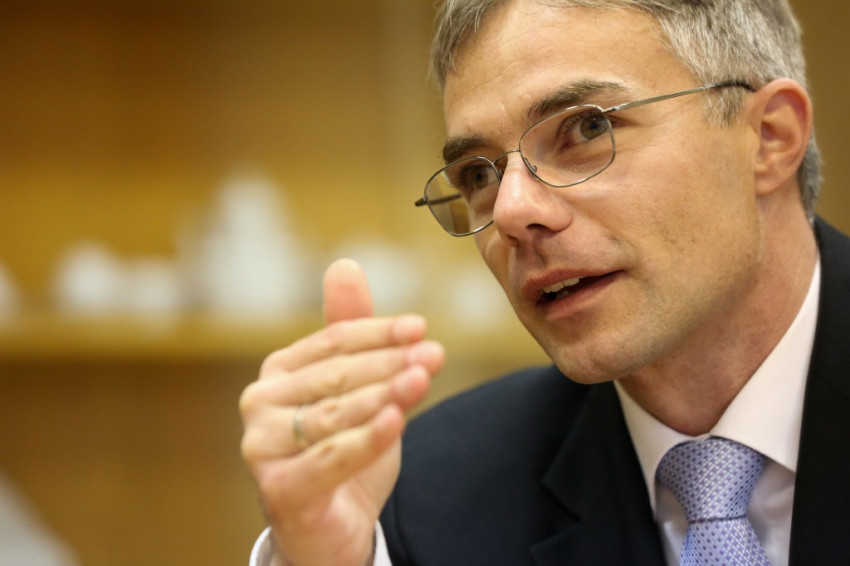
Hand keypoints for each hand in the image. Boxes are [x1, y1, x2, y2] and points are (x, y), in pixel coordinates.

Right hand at [240, 259, 444, 565]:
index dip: (378, 332)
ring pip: (335, 414)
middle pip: (336, 375)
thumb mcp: (353, 390)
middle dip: (389, 363)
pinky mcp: (281, 489)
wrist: (332, 529)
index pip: (333, 341)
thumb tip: (344, 265)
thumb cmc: (342, 453)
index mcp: (278, 372)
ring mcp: (263, 448)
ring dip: (384, 393)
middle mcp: (260, 404)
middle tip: (432, 353)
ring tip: (423, 376)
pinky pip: (331, 458)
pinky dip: (368, 438)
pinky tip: (397, 420)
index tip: (419, 327)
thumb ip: (351, 334)